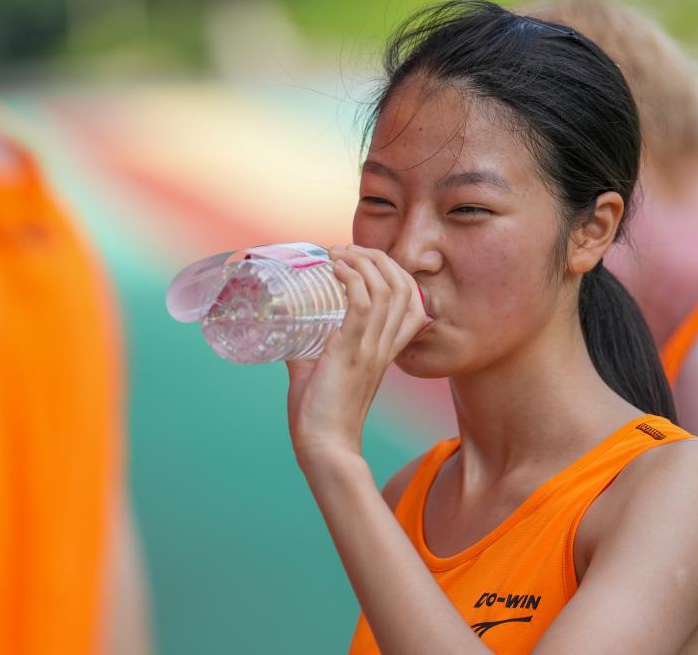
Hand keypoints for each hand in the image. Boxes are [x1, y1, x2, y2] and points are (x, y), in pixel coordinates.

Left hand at [285, 244, 425, 467]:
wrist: (323, 446)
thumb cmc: (320, 416)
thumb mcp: (317, 372)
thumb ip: (307, 351)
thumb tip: (285, 333)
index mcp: (385, 350)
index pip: (412, 301)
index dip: (394, 272)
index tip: (362, 260)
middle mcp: (385, 346)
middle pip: (403, 286)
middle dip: (378, 259)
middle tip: (346, 250)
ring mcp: (371, 348)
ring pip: (386, 289)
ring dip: (362, 262)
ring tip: (338, 253)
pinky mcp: (351, 351)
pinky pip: (362, 304)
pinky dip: (350, 279)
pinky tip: (334, 270)